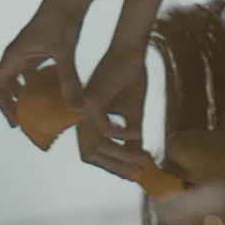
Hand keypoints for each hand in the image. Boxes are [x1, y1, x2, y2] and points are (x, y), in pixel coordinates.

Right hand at [0, 0, 90, 125]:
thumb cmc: (63, 18)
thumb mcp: (65, 52)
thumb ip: (69, 80)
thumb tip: (77, 109)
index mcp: (13, 56)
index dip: (0, 106)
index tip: (18, 120)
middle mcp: (16, 55)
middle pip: (3, 87)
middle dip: (12, 106)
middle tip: (29, 124)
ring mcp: (27, 51)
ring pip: (18, 80)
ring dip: (25, 97)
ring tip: (42, 112)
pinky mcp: (40, 48)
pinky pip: (32, 73)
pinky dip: (40, 86)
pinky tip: (58, 93)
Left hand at [77, 42, 151, 181]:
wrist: (129, 51)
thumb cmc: (130, 80)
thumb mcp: (134, 115)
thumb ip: (132, 138)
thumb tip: (138, 163)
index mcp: (87, 120)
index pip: (90, 154)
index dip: (109, 166)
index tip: (130, 174)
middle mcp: (81, 117)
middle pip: (91, 155)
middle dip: (115, 166)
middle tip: (138, 170)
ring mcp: (85, 108)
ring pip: (98, 145)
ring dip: (122, 154)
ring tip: (143, 156)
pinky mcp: (93, 99)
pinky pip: (104, 128)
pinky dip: (122, 135)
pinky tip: (137, 133)